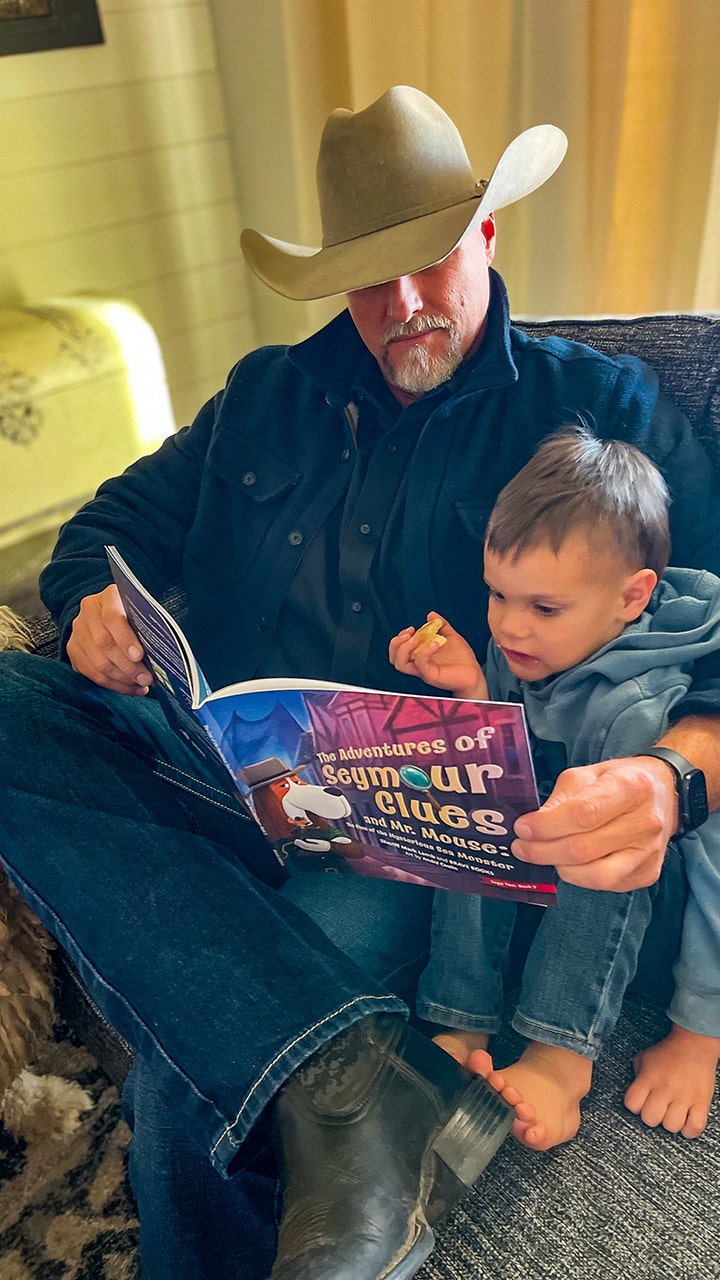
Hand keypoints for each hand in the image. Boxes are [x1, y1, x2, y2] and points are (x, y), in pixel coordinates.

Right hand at [66, 584, 152, 695]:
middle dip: (128, 666)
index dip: (125, 638)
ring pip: (98, 663)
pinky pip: (92, 674)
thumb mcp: (139, 610)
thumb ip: (145, 625)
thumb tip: (160, 652)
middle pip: (104, 644)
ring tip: (141, 685)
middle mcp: (87, 613)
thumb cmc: (130, 613)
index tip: (139, 655)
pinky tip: (131, 688)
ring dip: (122, 679)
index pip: (112, 617)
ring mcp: (78, 632)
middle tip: (146, 678)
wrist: (104, 613)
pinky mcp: (73, 651)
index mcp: (106, 598)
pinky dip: (114, 685)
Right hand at [389, 612, 487, 699]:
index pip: (398, 650)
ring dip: (404, 648)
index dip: (399, 638)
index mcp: (420, 656)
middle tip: (410, 634)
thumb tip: (431, 615)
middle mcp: (418, 664)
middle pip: (393, 658)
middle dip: (396, 643)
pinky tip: (435, 643)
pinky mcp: (431, 675)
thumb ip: (441, 626)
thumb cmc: (463, 661)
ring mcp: (423, 671)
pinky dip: (424, 652)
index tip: (412, 629)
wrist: (474, 675)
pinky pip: (420, 664)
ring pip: (399, 664)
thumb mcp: (450, 637)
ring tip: (417, 639)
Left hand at [512, 756, 678, 891]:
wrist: (664, 794)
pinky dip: (580, 877)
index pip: (583, 814)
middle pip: (584, 848)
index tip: (523, 828)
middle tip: (522, 847)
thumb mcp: (587, 774)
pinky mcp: (648, 873)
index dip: (547, 826)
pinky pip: (607, 886)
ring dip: (560, 868)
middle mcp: (646, 821)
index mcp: (630, 787)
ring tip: (544, 855)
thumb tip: (533, 827)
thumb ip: (560, 799)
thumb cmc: (620, 781)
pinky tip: (569, 863)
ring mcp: (650, 852)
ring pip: (596, 874)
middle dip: (544, 851)